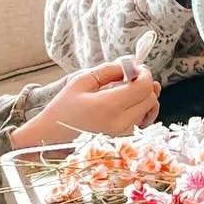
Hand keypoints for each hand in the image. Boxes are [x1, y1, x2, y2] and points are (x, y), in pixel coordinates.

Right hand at [11, 63, 159, 148]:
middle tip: (130, 76)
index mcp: (108, 106)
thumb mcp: (82, 81)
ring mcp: (124, 134)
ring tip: (126, 91)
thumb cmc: (64, 107)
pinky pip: (143, 121)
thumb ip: (109, 70)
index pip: (143, 87)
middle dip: (145, 83)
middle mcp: (120, 123)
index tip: (136, 67)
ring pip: (149, 110)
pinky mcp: (124, 140)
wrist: (53, 136)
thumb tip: (131, 63)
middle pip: (150, 98)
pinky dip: (141, 110)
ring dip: (144, 97)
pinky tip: (128, 104)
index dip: (144, 73)